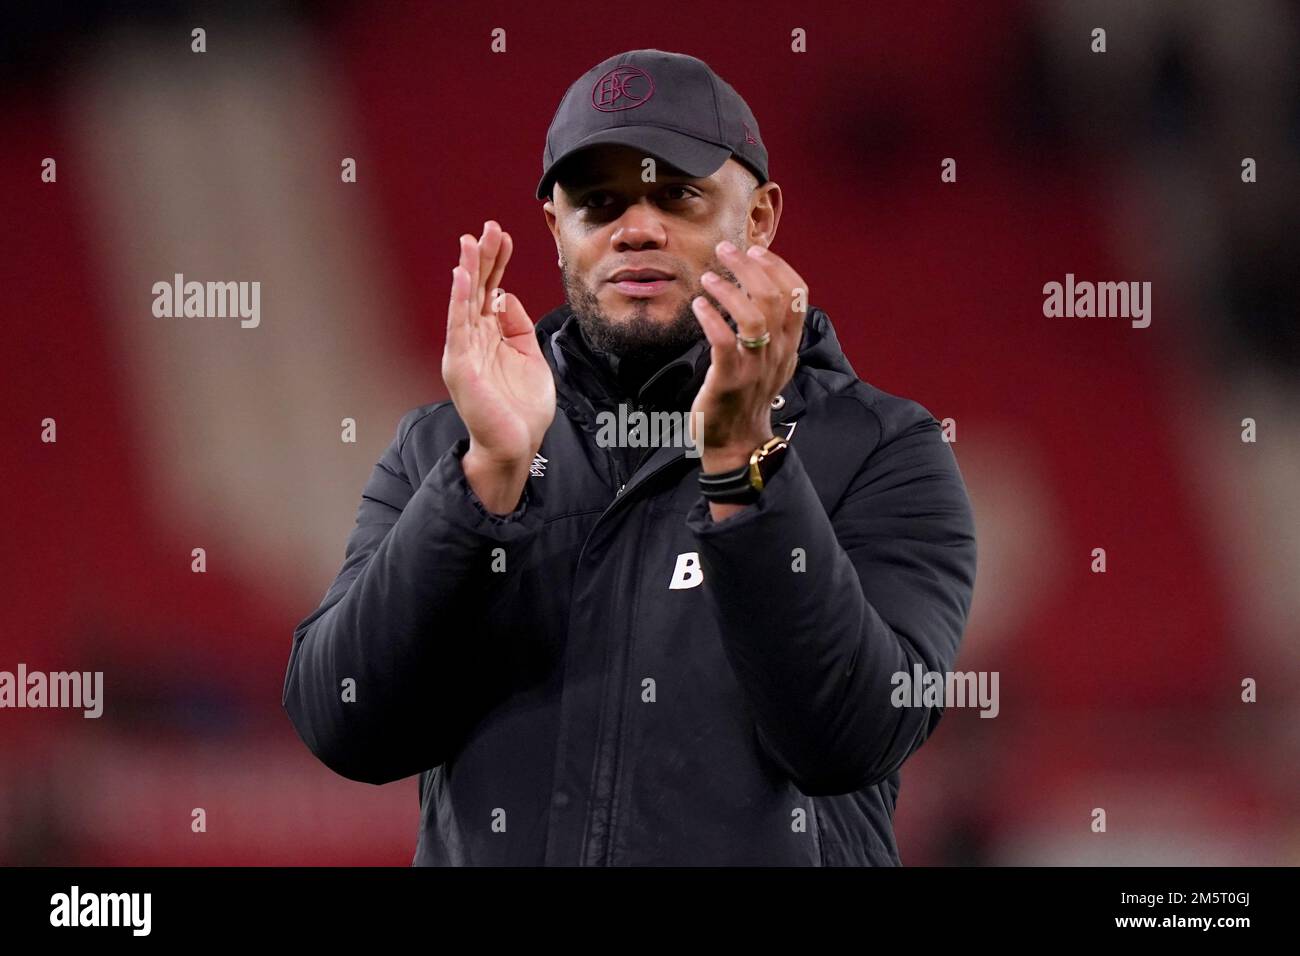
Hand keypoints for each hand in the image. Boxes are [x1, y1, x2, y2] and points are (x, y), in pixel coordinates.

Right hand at [442, 220, 555, 511]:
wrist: (516, 447)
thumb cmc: (521, 410)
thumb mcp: (530, 358)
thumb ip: (519, 327)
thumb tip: (509, 297)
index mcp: (490, 337)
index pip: (492, 291)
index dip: (497, 263)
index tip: (504, 236)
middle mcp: (474, 341)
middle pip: (478, 290)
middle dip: (484, 257)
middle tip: (489, 227)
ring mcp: (465, 352)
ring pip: (465, 302)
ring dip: (468, 270)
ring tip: (471, 242)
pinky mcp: (462, 367)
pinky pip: (459, 328)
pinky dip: (460, 301)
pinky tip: (463, 278)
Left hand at [689, 240, 805, 478]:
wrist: (736, 443)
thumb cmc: (747, 397)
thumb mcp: (771, 361)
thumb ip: (773, 330)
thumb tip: (762, 290)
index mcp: (789, 345)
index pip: (797, 295)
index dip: (778, 267)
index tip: (756, 249)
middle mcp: (777, 353)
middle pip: (774, 298)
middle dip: (749, 267)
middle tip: (726, 250)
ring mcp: (754, 368)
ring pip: (754, 318)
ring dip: (730, 290)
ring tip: (708, 277)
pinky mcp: (729, 381)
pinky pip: (725, 343)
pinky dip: (712, 318)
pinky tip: (699, 305)